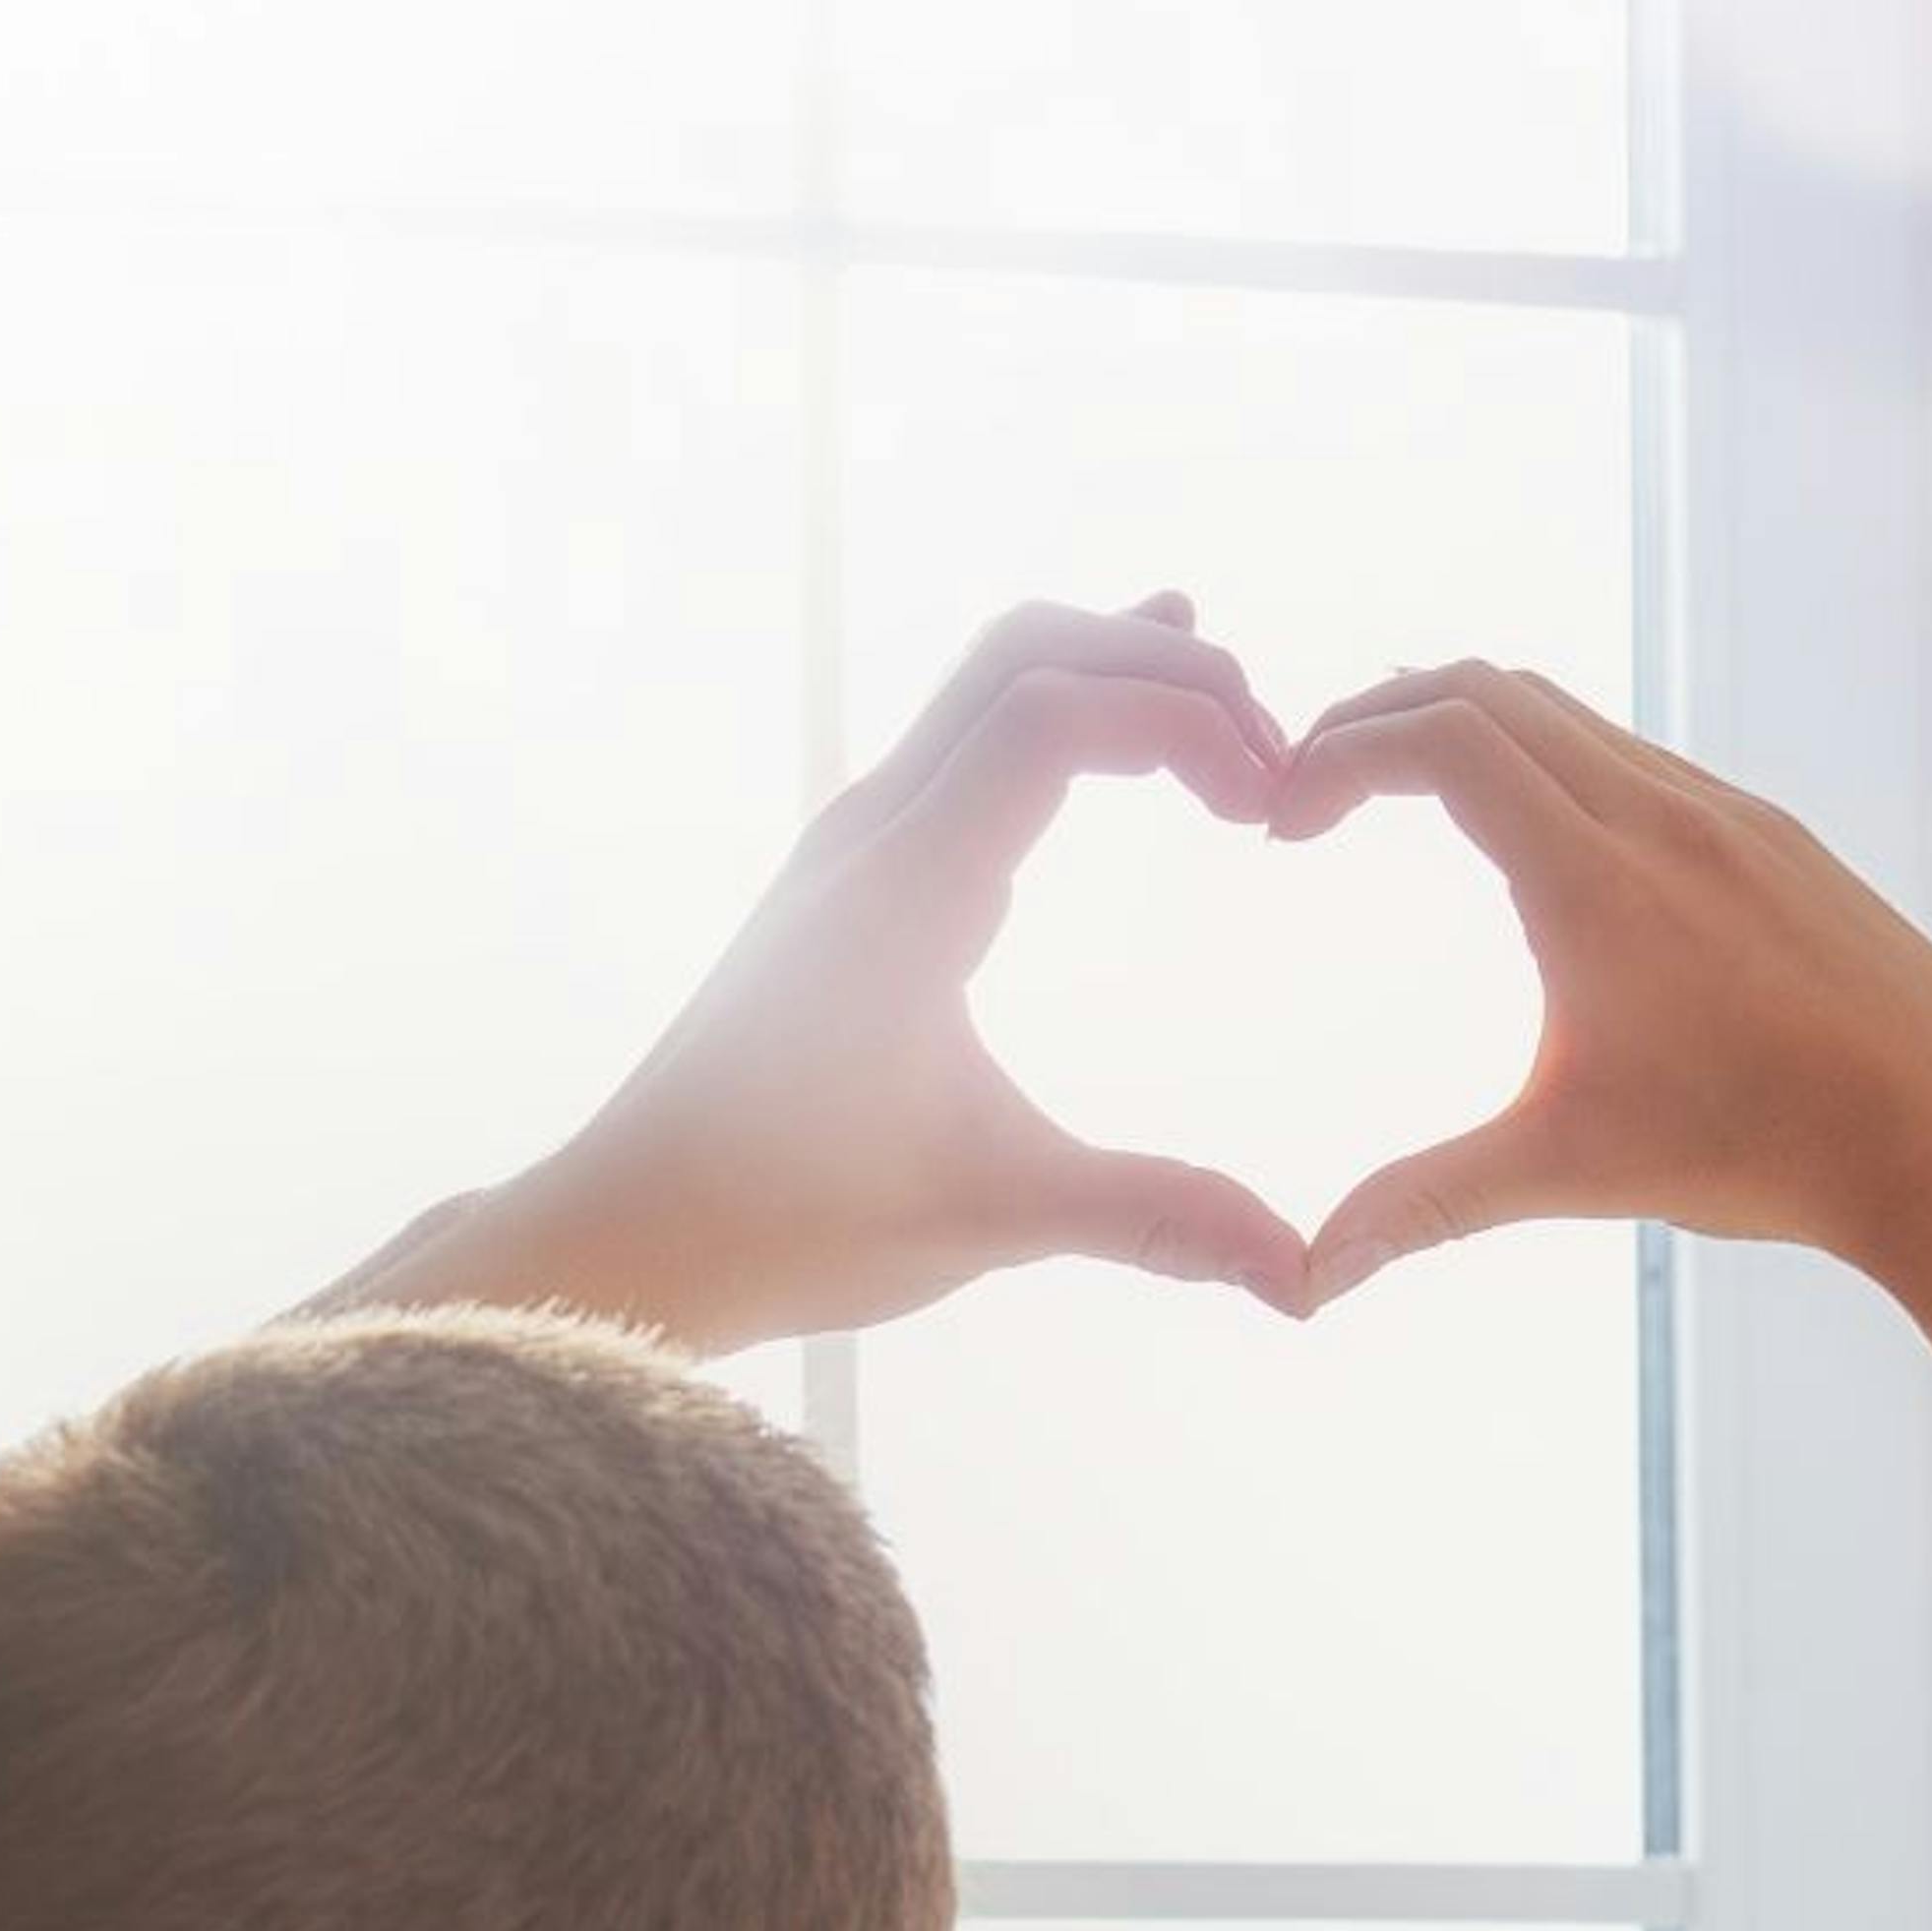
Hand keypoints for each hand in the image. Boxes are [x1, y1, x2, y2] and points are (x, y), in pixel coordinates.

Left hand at [501, 598, 1309, 1352]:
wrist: (631, 1233)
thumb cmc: (790, 1220)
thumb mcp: (992, 1213)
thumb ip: (1154, 1218)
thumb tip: (1300, 1278)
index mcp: (908, 886)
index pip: (1060, 710)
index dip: (1184, 720)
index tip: (1265, 806)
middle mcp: (871, 834)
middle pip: (1027, 652)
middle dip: (1160, 673)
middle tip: (1264, 758)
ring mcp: (849, 852)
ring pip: (983, 687)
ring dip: (1104, 678)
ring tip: (1219, 706)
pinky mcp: (841, 889)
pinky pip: (956, 748)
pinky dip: (1048, 720)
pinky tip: (1096, 745)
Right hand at [1268, 663, 1931, 1306]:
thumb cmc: (1762, 1148)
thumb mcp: (1568, 1171)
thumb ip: (1425, 1204)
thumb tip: (1309, 1279)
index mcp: (1592, 874)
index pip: (1439, 740)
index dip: (1338, 756)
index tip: (1282, 821)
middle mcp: (1658, 812)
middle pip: (1488, 690)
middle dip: (1379, 720)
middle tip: (1314, 789)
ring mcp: (1724, 813)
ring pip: (1569, 714)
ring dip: (1467, 730)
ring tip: (1404, 797)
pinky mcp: (1773, 837)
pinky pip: (1639, 756)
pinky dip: (1554, 761)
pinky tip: (1543, 846)